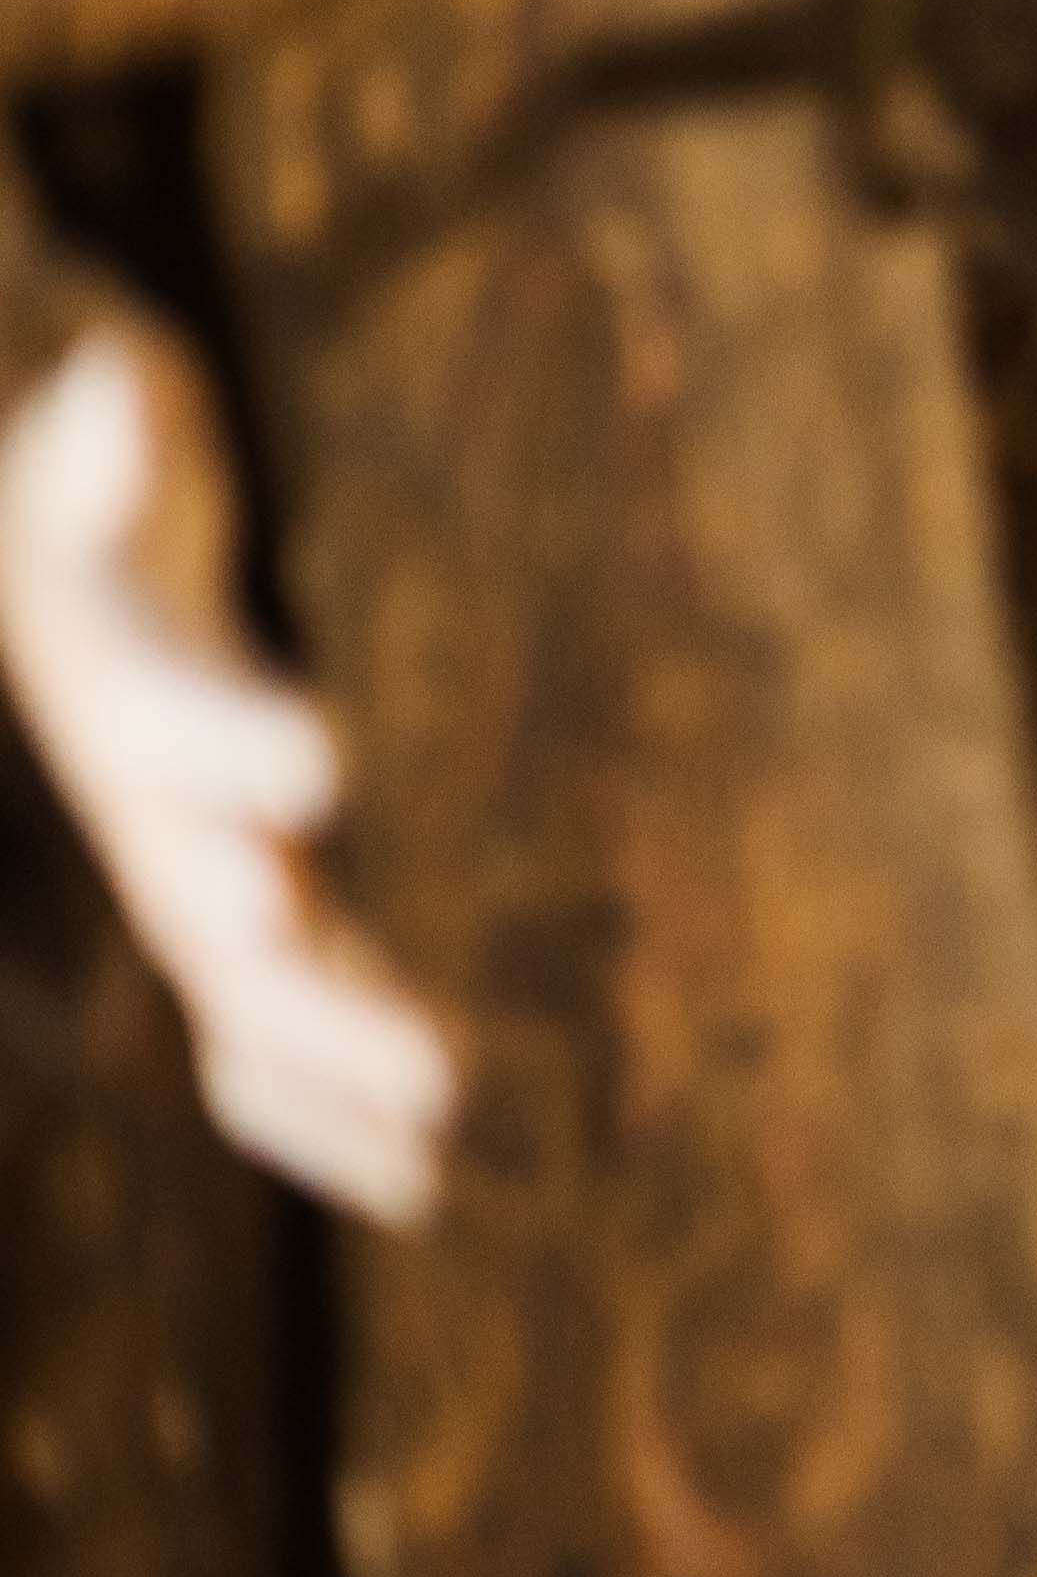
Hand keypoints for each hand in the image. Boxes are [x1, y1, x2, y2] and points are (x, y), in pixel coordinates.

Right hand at [0, 329, 455, 1223]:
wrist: (54, 585)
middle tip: (439, 1072)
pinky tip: (412, 1187)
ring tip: (443, 1142)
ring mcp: (178, 877)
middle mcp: (142, 811)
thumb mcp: (92, 464)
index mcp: (116, 690)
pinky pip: (261, 1040)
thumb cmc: (88, 507)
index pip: (169, 725)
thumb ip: (108, 445)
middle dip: (320, 996)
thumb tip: (118, 388)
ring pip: (250, 1003)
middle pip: (219, 920)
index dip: (233, 746)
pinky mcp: (229, 914)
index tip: (321, 769)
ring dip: (340, 1075)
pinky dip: (322, 1114)